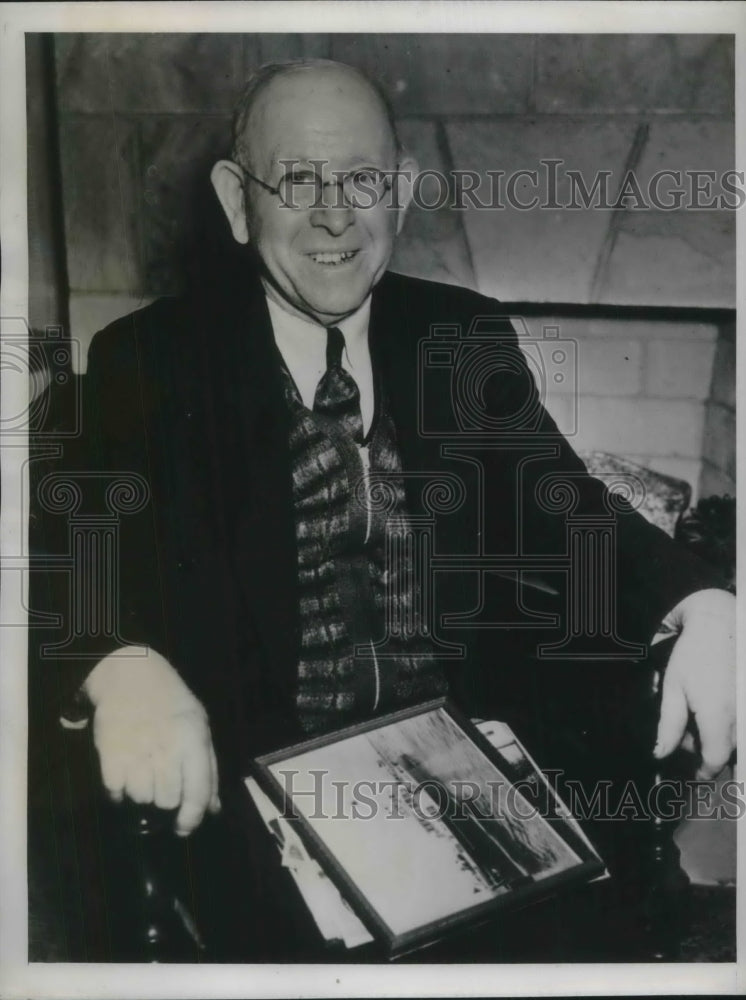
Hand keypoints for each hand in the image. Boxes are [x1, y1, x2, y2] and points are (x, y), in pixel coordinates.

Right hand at [83, 646, 220, 834]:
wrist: (129, 677)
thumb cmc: (170, 702)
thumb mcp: (198, 725)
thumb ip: (207, 768)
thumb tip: (213, 808)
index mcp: (193, 741)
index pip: (197, 793)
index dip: (193, 818)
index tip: (185, 827)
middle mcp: (166, 750)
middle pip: (168, 801)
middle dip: (167, 798)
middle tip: (162, 781)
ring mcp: (136, 753)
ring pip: (142, 799)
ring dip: (143, 792)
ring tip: (143, 769)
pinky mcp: (110, 755)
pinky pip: (115, 792)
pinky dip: (119, 789)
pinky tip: (125, 771)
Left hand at [654, 589, 735, 778]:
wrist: (721, 623)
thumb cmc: (694, 654)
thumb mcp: (673, 688)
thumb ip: (668, 725)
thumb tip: (661, 754)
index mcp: (717, 716)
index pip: (715, 760)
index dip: (704, 770)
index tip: (695, 772)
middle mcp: (741, 716)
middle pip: (728, 750)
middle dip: (708, 747)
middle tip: (691, 729)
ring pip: (739, 737)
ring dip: (722, 734)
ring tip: (705, 713)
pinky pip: (745, 722)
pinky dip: (733, 722)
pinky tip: (720, 704)